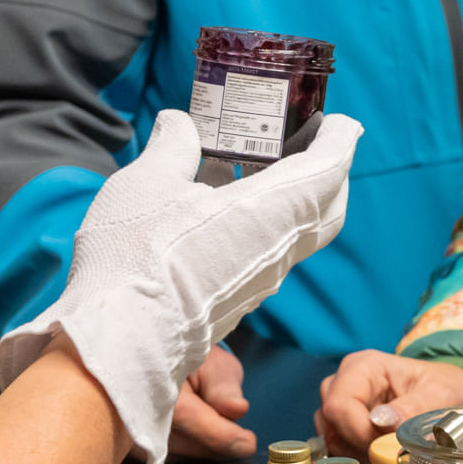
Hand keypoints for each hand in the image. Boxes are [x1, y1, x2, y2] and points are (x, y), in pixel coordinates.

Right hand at [0, 109, 360, 463]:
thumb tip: (179, 122)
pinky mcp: (236, 301)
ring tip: (256, 166)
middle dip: (329, 174)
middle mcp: (277, 251)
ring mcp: (258, 282)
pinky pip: (268, 253)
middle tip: (312, 145)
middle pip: (326, 209)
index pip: (327, 171)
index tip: (344, 124)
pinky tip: (221, 205)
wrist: (118, 341)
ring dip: (290, 197)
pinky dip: (263, 222)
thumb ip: (172, 147)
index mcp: (268, 212)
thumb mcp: (147, 182)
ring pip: (296, 233)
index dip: (339, 142)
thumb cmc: (135, 255)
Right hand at [315, 351, 462, 456]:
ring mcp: (341, 407)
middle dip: (359, 447)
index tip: (386, 448)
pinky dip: (360, 461)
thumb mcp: (440, 394)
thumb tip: (381, 422)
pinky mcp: (344, 428)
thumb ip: (413, 407)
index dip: (357, 432)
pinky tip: (384, 461)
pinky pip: (338, 451)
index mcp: (363, 367)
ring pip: (331, 440)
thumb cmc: (446, 388)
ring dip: (359, 457)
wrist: (453, 396)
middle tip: (392, 456)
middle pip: (330, 424)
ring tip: (392, 459)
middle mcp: (344, 383)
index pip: (338, 404)